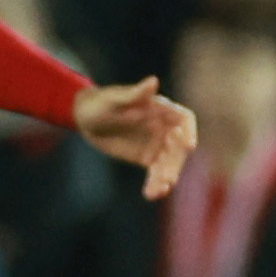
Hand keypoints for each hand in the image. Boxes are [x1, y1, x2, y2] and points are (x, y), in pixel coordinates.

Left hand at [74, 76, 197, 200]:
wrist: (85, 119)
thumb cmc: (99, 103)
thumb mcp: (113, 99)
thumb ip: (135, 94)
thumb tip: (153, 82)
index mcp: (161, 109)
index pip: (184, 120)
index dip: (189, 131)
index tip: (188, 145)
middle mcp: (164, 127)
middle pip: (178, 147)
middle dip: (174, 163)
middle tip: (167, 178)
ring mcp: (157, 144)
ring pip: (169, 163)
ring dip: (166, 177)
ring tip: (158, 190)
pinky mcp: (147, 158)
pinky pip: (156, 173)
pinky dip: (155, 183)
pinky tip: (152, 194)